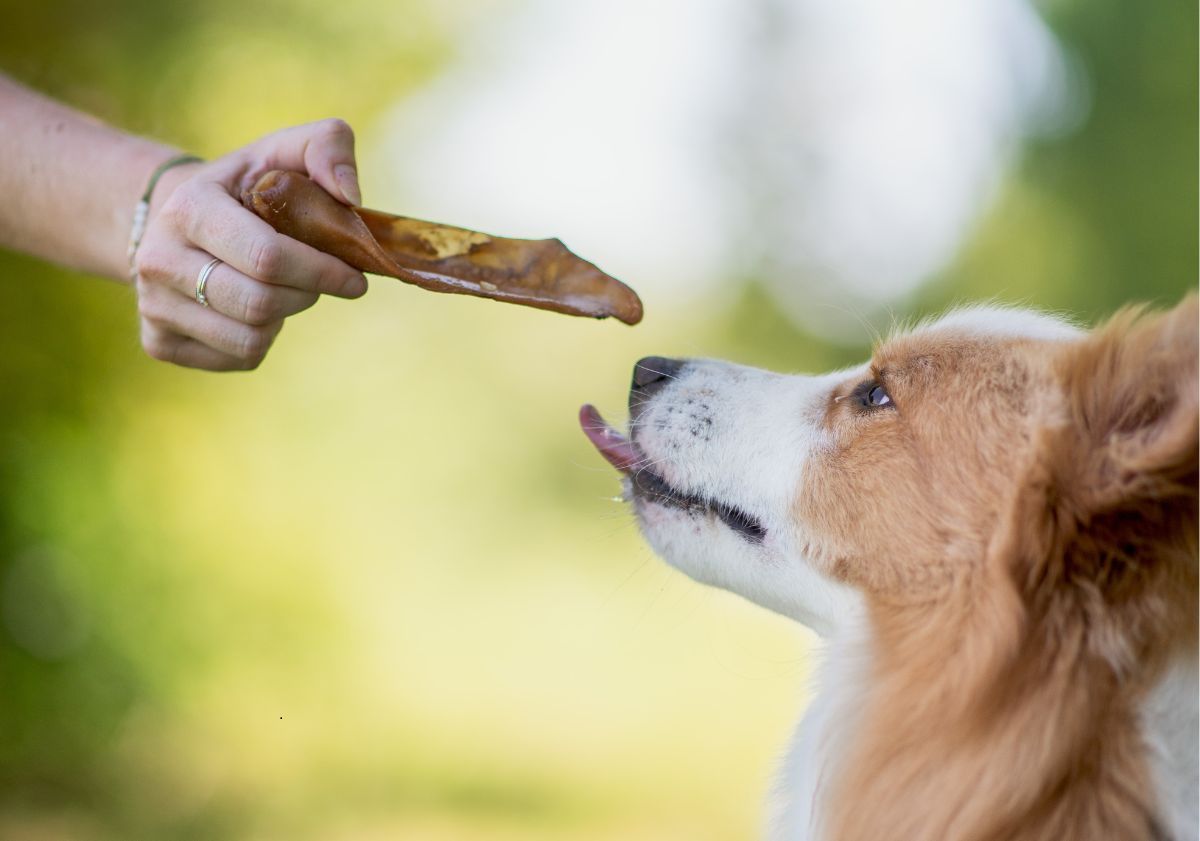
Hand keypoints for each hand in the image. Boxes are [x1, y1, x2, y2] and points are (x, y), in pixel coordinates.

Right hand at [131, 119, 368, 370]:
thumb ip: (329, 147)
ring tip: (283, 289)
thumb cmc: (246, 187)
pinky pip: (238, 358)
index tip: (355, 276)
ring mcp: (153, 306)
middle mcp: (158, 260)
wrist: (174, 220)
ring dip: (285, 318)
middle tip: (321, 279)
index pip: (268, 257)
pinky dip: (262, 339)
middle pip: (261, 304)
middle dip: (307, 294)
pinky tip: (255, 309)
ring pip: (251, 339)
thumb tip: (351, 197)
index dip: (323, 271)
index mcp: (188, 207)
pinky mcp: (160, 343)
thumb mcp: (284, 150)